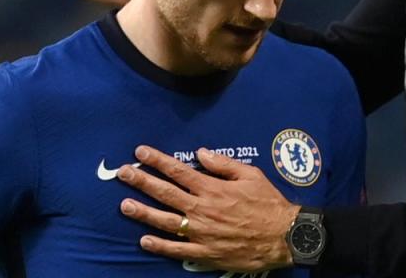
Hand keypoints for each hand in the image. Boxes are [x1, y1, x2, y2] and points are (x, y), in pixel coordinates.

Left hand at [118, 145, 299, 272]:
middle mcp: (202, 209)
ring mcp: (201, 232)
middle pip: (165, 193)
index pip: (178, 171)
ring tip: (124, 205)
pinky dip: (160, 246)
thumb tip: (201, 153)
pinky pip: (177, 250)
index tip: (140, 152)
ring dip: (143, 213)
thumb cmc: (268, 203)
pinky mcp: (205, 253)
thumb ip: (223, 164)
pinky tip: (144, 240)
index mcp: (213, 188)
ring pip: (165, 221)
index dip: (158, 161)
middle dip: (141, 181)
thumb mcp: (251, 175)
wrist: (283, 236)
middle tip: (122, 173)